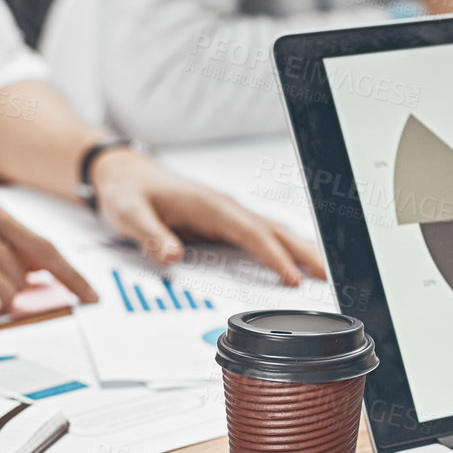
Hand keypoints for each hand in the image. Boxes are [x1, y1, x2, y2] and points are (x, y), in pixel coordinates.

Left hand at [89, 150, 325, 285]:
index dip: (274, 257)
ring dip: (300, 249)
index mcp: (209, 205)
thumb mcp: (130, 214)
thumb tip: (171, 256)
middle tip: (330, 276)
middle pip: (274, 230)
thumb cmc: (127, 191)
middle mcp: (224, 207)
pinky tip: (296, 262)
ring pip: (273, 231)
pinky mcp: (224, 221)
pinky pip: (261, 234)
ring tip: (325, 273)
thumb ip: (150, 236)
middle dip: (304, 253)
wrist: (122, 173)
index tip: (292, 279)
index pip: (251, 233)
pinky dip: (283, 247)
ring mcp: (227, 214)